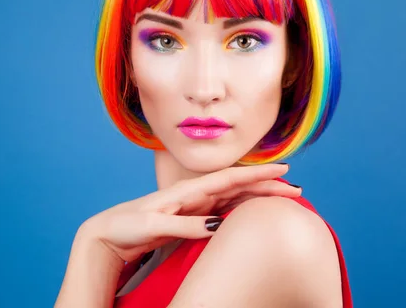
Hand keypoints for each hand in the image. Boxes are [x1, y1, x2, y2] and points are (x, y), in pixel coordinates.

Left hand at [78, 164, 299, 265]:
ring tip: (283, 197)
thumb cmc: (126, 225)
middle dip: (266, 186)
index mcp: (185, 192)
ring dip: (257, 196)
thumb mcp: (153, 226)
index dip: (256, 174)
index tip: (283, 171)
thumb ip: (184, 225)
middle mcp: (193, 195)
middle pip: (237, 187)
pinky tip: (251, 212)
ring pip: (233, 197)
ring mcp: (193, 206)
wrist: (108, 233)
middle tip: (296, 190)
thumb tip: (216, 226)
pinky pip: (223, 211)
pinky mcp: (190, 218)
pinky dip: (241, 208)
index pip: (228, 179)